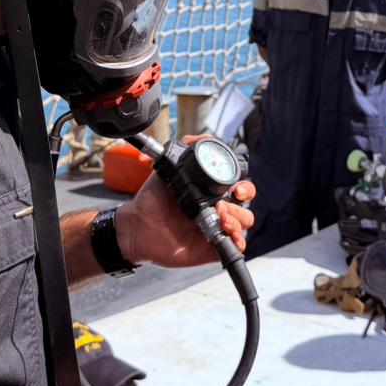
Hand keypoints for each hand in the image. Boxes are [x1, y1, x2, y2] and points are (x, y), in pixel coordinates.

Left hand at [119, 140, 254, 267]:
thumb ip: (186, 147)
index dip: (245, 187)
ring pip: (243, 225)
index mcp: (213, 192)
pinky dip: (237, 242)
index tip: (236, 188)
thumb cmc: (153, 199)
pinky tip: (227, 235)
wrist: (138, 225)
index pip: (241, 188)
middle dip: (244, 204)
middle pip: (246, 207)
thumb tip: (206, 137)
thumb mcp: (169, 168)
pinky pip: (234, 247)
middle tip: (228, 202)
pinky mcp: (211, 248)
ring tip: (220, 218)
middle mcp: (218, 210)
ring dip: (237, 221)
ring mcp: (216, 229)